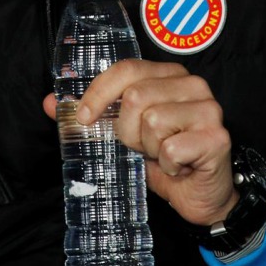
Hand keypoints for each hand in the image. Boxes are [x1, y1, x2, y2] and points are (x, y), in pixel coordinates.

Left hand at [42, 59, 237, 225]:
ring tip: (164, 155)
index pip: (127, 69)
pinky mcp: (216, 137)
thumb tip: (49, 104)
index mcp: (170, 75)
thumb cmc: (164, 159)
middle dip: (129, 131)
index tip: (84, 118)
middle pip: (136, 98)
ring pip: (152, 122)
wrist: (201, 196)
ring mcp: (208, 109)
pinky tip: (180, 167)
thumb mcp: (125, 134)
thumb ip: (92, 116)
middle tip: (144, 146)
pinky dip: (167, 166)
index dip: (100, 92)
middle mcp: (193, 85)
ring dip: (149, 149)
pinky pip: (170, 149)